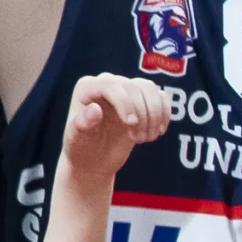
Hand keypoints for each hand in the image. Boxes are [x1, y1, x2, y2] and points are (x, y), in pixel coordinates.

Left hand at [57, 71, 172, 186]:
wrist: (93, 158)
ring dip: (154, 114)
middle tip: (138, 140)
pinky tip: (157, 132)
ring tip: (147, 138)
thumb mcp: (77, 139)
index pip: (111, 85)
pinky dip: (164, 114)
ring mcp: (125, 89)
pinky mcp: (141, 100)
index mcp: (87, 87)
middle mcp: (107, 83)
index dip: (125, 102)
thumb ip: (82, 124)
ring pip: (150, 88)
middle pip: (134, 87)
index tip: (130, 124)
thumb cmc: (81, 147)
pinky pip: (161, 96)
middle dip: (141, 114)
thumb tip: (95, 110)